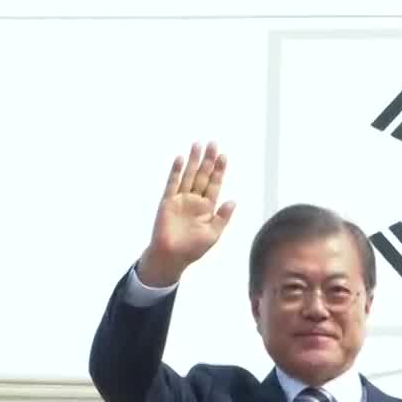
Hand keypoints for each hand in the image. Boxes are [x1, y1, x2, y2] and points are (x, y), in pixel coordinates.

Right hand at [138, 141, 237, 285]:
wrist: (171, 257)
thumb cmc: (192, 249)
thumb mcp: (213, 234)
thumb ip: (223, 217)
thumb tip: (233, 201)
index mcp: (207, 208)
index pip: (214, 185)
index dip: (219, 171)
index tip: (223, 157)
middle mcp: (194, 200)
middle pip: (203, 176)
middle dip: (208, 160)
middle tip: (213, 144)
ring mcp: (180, 200)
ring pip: (188, 176)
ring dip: (193, 161)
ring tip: (198, 145)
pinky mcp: (168, 202)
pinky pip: (172, 184)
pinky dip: (176, 171)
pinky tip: (180, 159)